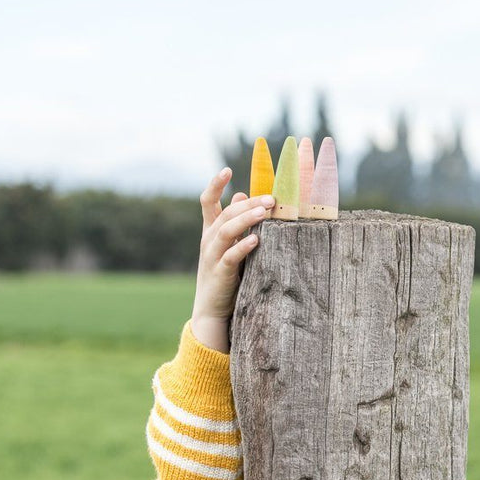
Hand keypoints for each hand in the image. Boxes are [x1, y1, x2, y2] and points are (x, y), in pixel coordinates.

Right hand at [191, 167, 273, 352]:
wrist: (210, 310)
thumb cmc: (225, 275)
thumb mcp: (228, 245)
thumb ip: (236, 222)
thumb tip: (242, 194)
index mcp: (210, 231)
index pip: (208, 202)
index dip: (215, 184)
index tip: (227, 169)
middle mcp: (209, 240)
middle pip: (226, 213)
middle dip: (248, 203)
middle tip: (270, 198)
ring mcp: (212, 256)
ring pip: (227, 231)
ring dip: (246, 219)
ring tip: (265, 212)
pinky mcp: (220, 274)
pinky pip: (230, 256)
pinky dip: (243, 246)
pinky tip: (257, 239)